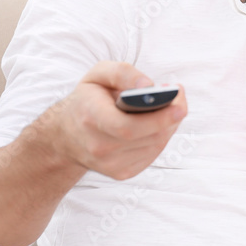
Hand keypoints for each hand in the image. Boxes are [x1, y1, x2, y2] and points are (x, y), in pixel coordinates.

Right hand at [47, 61, 187, 178]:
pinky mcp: (121, 173)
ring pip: (156, 144)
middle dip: (171, 116)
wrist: (66, 135)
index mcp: (91, 118)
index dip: (158, 118)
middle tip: (178, 97)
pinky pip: (153, 153)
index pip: (128, 127)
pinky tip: (156, 124)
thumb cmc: (87, 99)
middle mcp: (99, 147)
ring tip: (168, 107)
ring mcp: (110, 164)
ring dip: (169, 125)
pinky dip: (161, 137)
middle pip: (149, 136)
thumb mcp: (98, 75)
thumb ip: (123, 72)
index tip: (180, 106)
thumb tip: (149, 85)